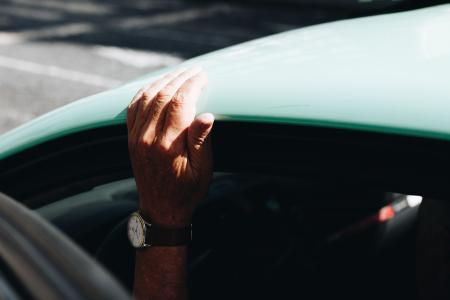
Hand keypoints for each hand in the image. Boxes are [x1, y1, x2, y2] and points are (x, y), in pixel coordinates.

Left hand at [127, 67, 213, 227]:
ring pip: (146, 97)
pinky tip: (156, 84)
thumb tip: (206, 116)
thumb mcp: (202, 170)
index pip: (180, 103)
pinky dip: (145, 91)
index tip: (203, 76)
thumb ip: (201, 141)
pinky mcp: (130, 138)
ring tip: (180, 72)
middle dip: (180, 78)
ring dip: (163, 80)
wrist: (161, 209)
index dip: (192, 85)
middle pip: (162, 95)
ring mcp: (136, 137)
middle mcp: (148, 138)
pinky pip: (134, 107)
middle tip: (195, 69)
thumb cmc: (187, 191)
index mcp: (168, 145)